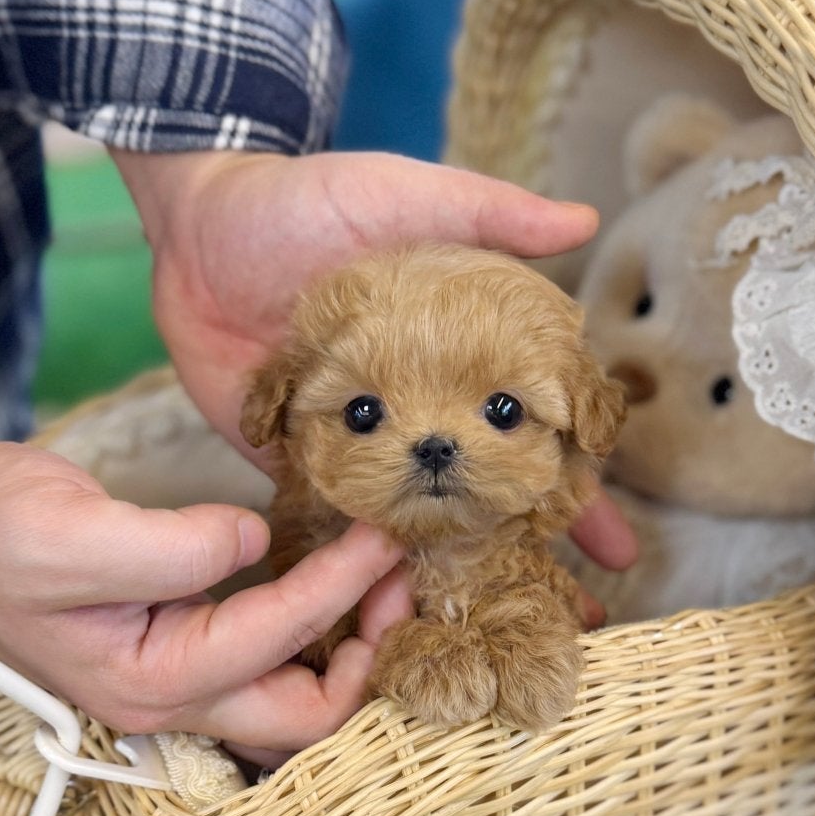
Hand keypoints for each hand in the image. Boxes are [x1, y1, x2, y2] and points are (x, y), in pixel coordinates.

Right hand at [0, 439, 411, 766]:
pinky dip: (316, 633)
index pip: (280, 642)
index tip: (384, 529)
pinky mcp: (175, 652)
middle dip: (372, 656)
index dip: (344, 585)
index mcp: (150, 682)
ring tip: (385, 582)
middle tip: (405, 579)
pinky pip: (268, 665)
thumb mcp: (66, 529)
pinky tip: (334, 580)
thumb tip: (252, 541)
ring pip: (294, 701)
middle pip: (307, 716)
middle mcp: (171, 700)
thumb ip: (168, 548)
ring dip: (352, 652)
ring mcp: (175, 683)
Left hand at [114, 146, 637, 570]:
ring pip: (419, 514)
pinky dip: (360, 559)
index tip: (616, 534)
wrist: (198, 224)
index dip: (576, 477)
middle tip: (581, 606)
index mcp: (455, 352)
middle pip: (487, 485)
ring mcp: (359, 438)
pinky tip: (393, 610)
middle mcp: (416, 404)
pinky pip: (334, 515)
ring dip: (456, 565)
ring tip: (499, 620)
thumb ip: (489, 212)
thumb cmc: (306, 200)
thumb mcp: (405, 196)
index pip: (528, 424)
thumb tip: (584, 221)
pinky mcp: (295, 457)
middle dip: (535, 544)